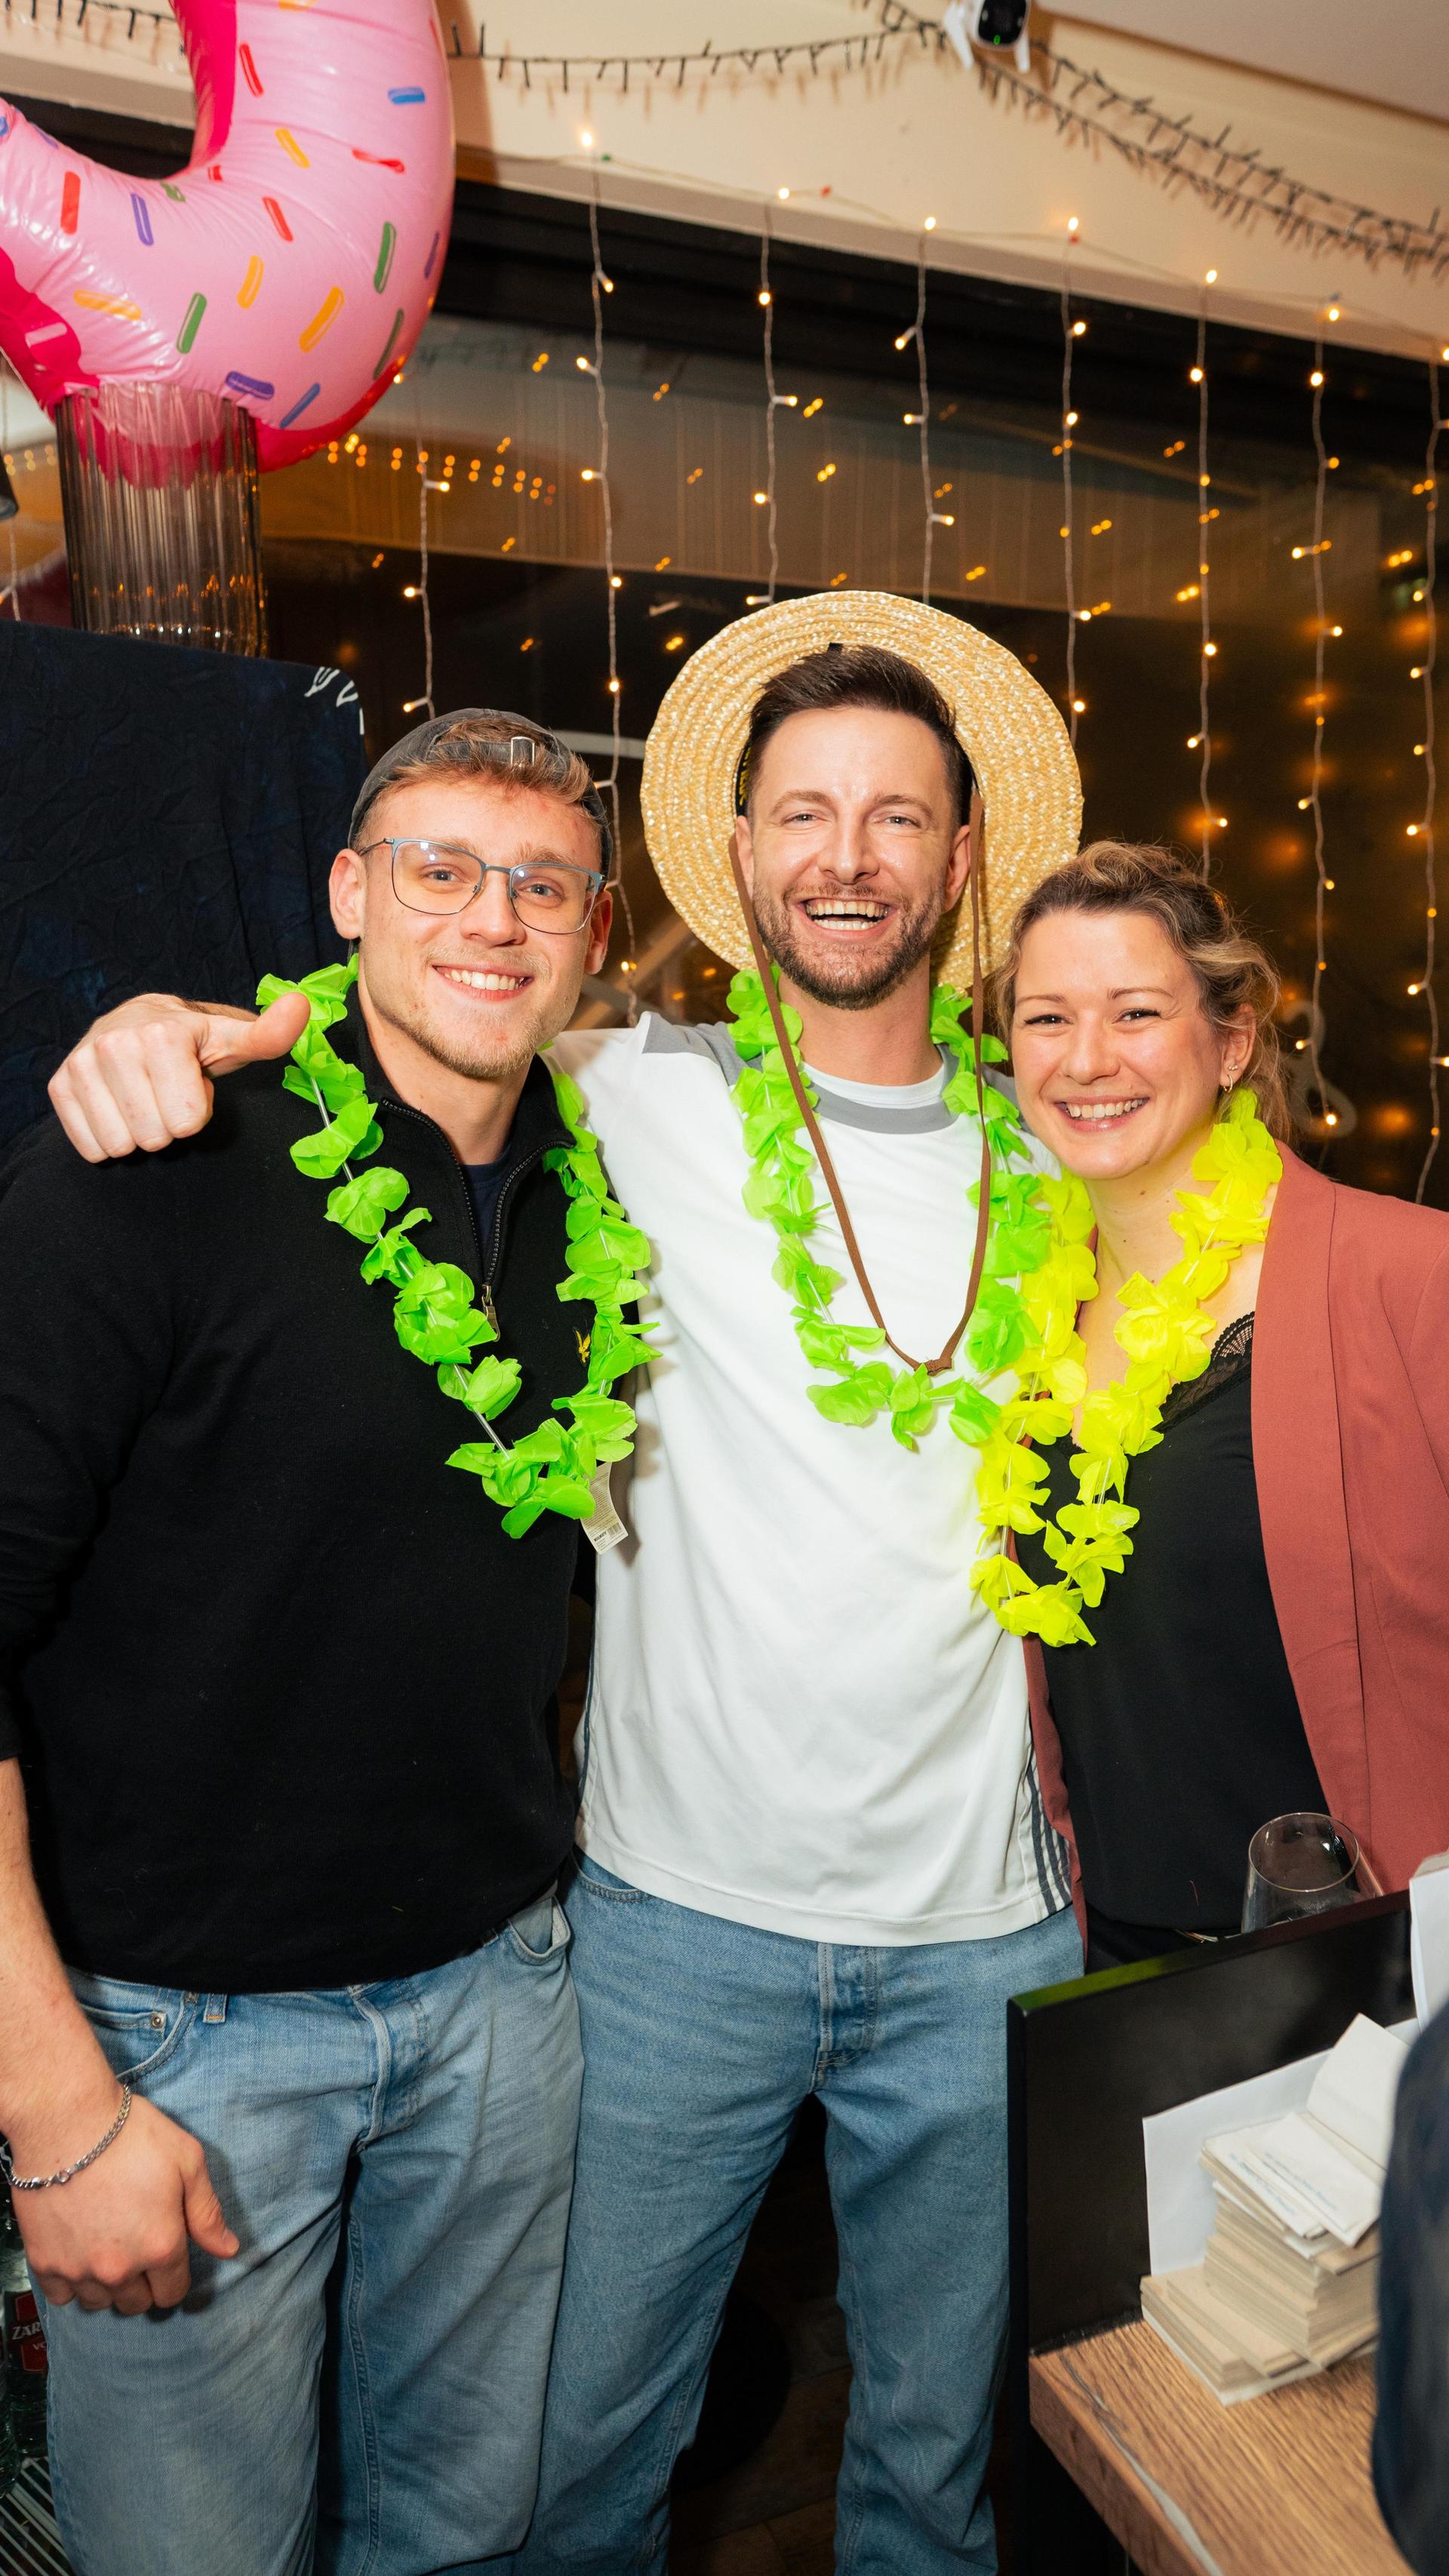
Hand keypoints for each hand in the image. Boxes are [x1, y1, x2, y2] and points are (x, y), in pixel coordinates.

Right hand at [11, 2090, 238, 2314]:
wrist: (66, 2120)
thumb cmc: (132, 2134)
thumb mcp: (187, 2161)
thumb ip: (207, 2212)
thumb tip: (228, 2250)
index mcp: (161, 2246)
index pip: (173, 2292)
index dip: (174, 2276)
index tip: (166, 2254)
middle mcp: (120, 2269)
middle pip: (137, 2304)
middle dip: (143, 2283)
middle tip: (136, 2247)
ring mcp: (79, 2269)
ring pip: (100, 2303)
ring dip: (107, 2286)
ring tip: (107, 2248)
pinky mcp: (44, 2262)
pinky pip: (61, 2297)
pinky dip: (71, 2283)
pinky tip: (77, 2252)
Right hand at [48, 988, 310, 1161]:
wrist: (137, 1021)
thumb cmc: (193, 1041)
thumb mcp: (233, 1039)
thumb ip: (269, 1034)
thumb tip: (300, 1006)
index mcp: (161, 1035)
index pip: (187, 1122)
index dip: (197, 1110)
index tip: (193, 1083)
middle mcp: (114, 1044)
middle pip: (155, 1137)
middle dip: (168, 1123)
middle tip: (168, 1091)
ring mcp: (81, 1065)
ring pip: (122, 1145)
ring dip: (139, 1132)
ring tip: (145, 1096)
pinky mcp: (59, 1086)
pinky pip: (92, 1148)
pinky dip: (109, 1138)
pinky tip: (119, 1107)